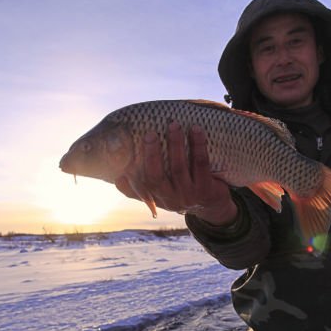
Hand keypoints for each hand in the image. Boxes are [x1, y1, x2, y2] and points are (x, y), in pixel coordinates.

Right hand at [115, 122, 236, 225]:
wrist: (213, 206)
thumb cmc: (181, 191)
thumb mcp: (160, 193)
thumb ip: (139, 187)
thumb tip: (117, 176)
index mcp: (157, 198)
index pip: (142, 183)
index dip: (133, 169)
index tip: (128, 148)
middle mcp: (171, 199)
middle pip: (157, 177)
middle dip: (152, 153)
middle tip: (150, 132)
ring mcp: (190, 196)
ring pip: (179, 168)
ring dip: (176, 144)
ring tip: (174, 125)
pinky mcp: (207, 190)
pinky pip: (201, 164)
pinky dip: (198, 146)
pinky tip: (197, 130)